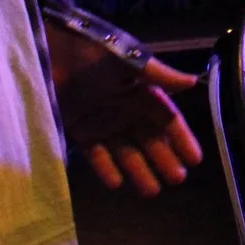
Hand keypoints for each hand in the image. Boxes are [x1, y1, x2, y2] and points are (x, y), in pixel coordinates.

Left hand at [47, 28, 204, 195]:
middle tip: (177, 180)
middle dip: (164, 159)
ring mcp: (103, 122)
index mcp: (141, 91)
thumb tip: (193, 82)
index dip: (181, 138)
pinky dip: (105, 168)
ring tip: (152, 191)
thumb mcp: (128, 61)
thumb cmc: (92, 54)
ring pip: (126, 151)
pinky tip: (116, 184)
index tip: (195, 160)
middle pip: (150, 139)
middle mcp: (126, 109)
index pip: (167, 119)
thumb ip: (159, 75)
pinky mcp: (80, 130)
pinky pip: (97, 154)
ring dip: (139, 170)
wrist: (49, 53)